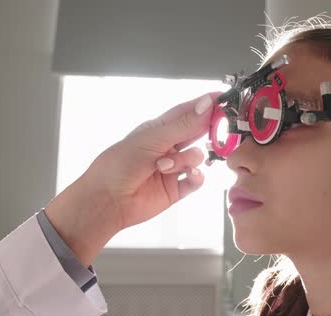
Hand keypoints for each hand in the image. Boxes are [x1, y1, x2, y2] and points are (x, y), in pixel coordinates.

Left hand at [44, 92, 220, 265]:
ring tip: (166, 167)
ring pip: (197, 157)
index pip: (187, 112)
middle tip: (217, 129)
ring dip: (186, 160)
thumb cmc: (118, 165)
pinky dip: (196, 177)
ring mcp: (173, 168)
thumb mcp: (152, 139)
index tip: (224, 98)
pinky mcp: (176, 189)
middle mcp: (167, 147)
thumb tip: (206, 104)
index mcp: (158, 129)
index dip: (206, 104)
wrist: (106, 201)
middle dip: (206, 130)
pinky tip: (189, 176)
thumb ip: (183, 124)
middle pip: (196, 133)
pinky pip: (197, 180)